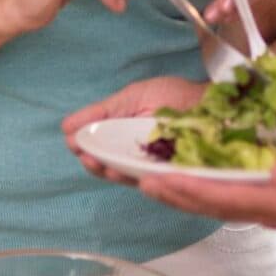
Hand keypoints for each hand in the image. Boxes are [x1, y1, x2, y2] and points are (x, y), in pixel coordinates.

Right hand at [62, 75, 204, 181]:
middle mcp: (136, 157)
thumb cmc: (173, 96)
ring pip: (126, 177)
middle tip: (85, 155)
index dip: (84, 150)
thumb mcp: (131, 98)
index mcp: (122, 140)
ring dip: (109, 172)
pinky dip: (138, 177)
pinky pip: (152, 180)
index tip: (74, 143)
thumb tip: (66, 127)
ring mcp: (154, 167)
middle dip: (94, 164)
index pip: (97, 153)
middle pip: (108, 169)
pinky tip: (125, 170)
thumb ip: (101, 113)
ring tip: (99, 163)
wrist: (209, 98)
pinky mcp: (172, 174)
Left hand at [138, 150, 275, 228]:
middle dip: (173, 195)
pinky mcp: (270, 201)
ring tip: (151, 182)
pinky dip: (202, 190)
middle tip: (137, 180)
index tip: (157, 180)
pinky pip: (227, 198)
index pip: (222, 198)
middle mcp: (266, 211)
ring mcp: (267, 209)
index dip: (187, 190)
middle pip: (210, 206)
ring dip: (182, 195)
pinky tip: (189, 179)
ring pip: (215, 204)